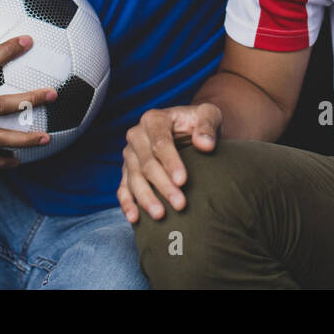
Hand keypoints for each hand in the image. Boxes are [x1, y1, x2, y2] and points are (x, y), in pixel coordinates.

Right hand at [117, 103, 222, 221]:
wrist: (190, 131)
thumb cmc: (200, 123)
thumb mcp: (210, 115)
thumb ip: (207, 126)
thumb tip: (205, 144)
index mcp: (154, 119)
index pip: (160, 142)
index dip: (170, 162)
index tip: (183, 181)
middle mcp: (137, 135)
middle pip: (147, 163)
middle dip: (163, 185)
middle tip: (180, 204)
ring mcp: (129, 155)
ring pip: (134, 179)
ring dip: (146, 198)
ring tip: (160, 215)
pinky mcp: (127, 171)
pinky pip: (123, 188)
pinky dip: (127, 203)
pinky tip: (135, 218)